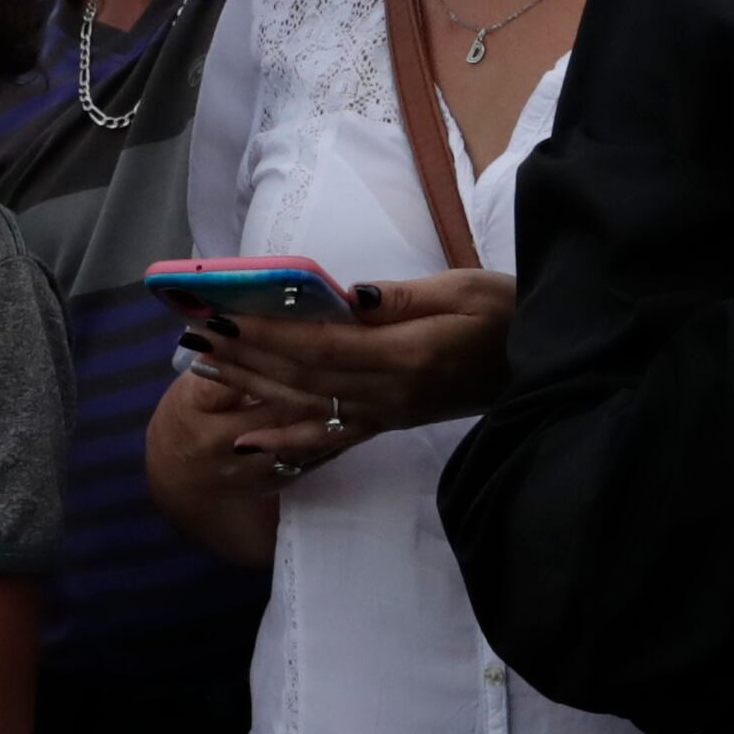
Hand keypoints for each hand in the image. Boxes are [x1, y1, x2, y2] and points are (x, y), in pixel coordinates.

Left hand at [173, 270, 521, 466]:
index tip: (222, 311)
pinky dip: (285, 442)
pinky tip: (248, 442)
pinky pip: (329, 438)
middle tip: (194, 333)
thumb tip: (348, 298)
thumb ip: (401, 298)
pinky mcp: (387, 423)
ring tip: (202, 367)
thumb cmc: (506, 316)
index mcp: (406, 356)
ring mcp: (385, 414)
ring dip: (249, 387)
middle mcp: (388, 394)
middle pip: (301, 376)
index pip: (320, 345)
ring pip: (305, 405)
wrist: (540, 365)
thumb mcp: (462, 290)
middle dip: (244, 355)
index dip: (267, 331)